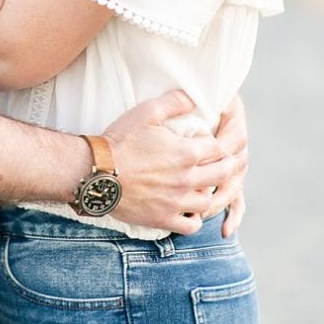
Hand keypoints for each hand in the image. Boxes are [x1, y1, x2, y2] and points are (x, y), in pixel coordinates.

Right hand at [101, 89, 245, 233]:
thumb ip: (173, 102)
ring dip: (210, 192)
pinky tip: (189, 210)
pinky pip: (192, 225)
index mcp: (187, 153)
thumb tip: (193, 97)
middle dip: (227, 166)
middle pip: (223, 174)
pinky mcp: (164, 218)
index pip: (220, 148)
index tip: (217, 142)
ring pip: (209, 201)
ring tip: (204, 186)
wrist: (96, 171)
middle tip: (224, 163)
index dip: (222, 143)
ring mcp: (177, 201)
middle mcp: (187, 179)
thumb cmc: (120, 140)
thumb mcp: (145, 112)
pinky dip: (195, 219)